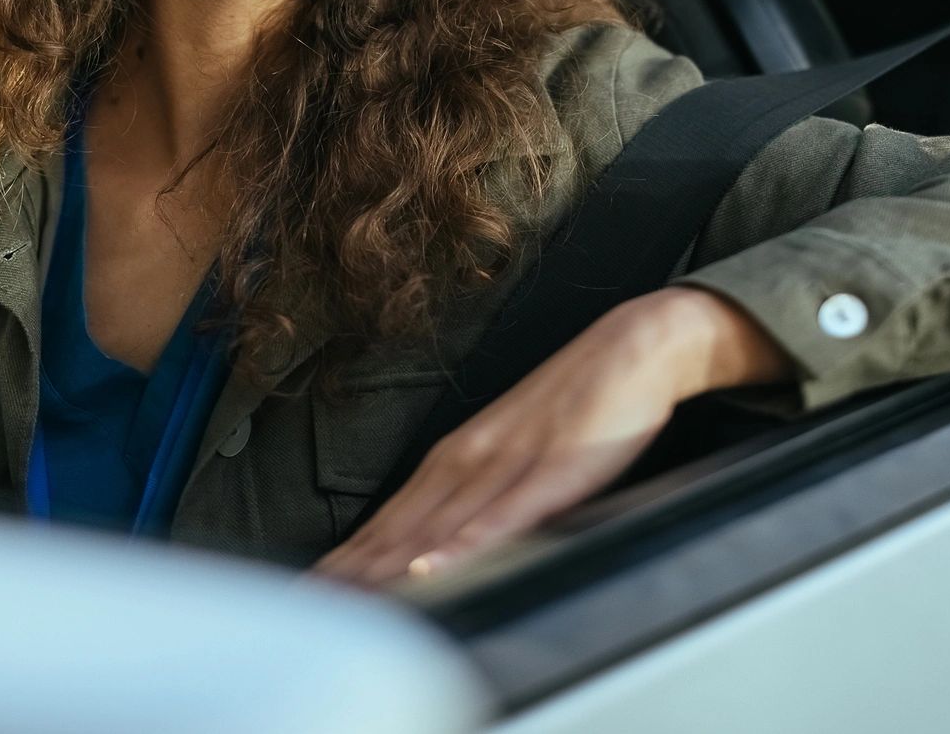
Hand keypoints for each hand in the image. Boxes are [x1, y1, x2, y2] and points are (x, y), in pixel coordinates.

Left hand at [309, 285, 788, 587]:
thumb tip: (444, 540)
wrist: (638, 344)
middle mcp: (472, 458)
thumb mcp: (522, 453)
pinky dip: (467, 541)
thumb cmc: (583, 402)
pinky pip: (506, 511)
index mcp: (461, 455)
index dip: (350, 558)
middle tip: (310, 604)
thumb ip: (484, 494)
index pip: (393, 517)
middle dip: (354, 571)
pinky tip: (436, 565)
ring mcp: (512, 460)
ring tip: (351, 599)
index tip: (312, 589)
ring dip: (391, 566)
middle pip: (401, 526)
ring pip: (439, 523)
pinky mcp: (556, 465)